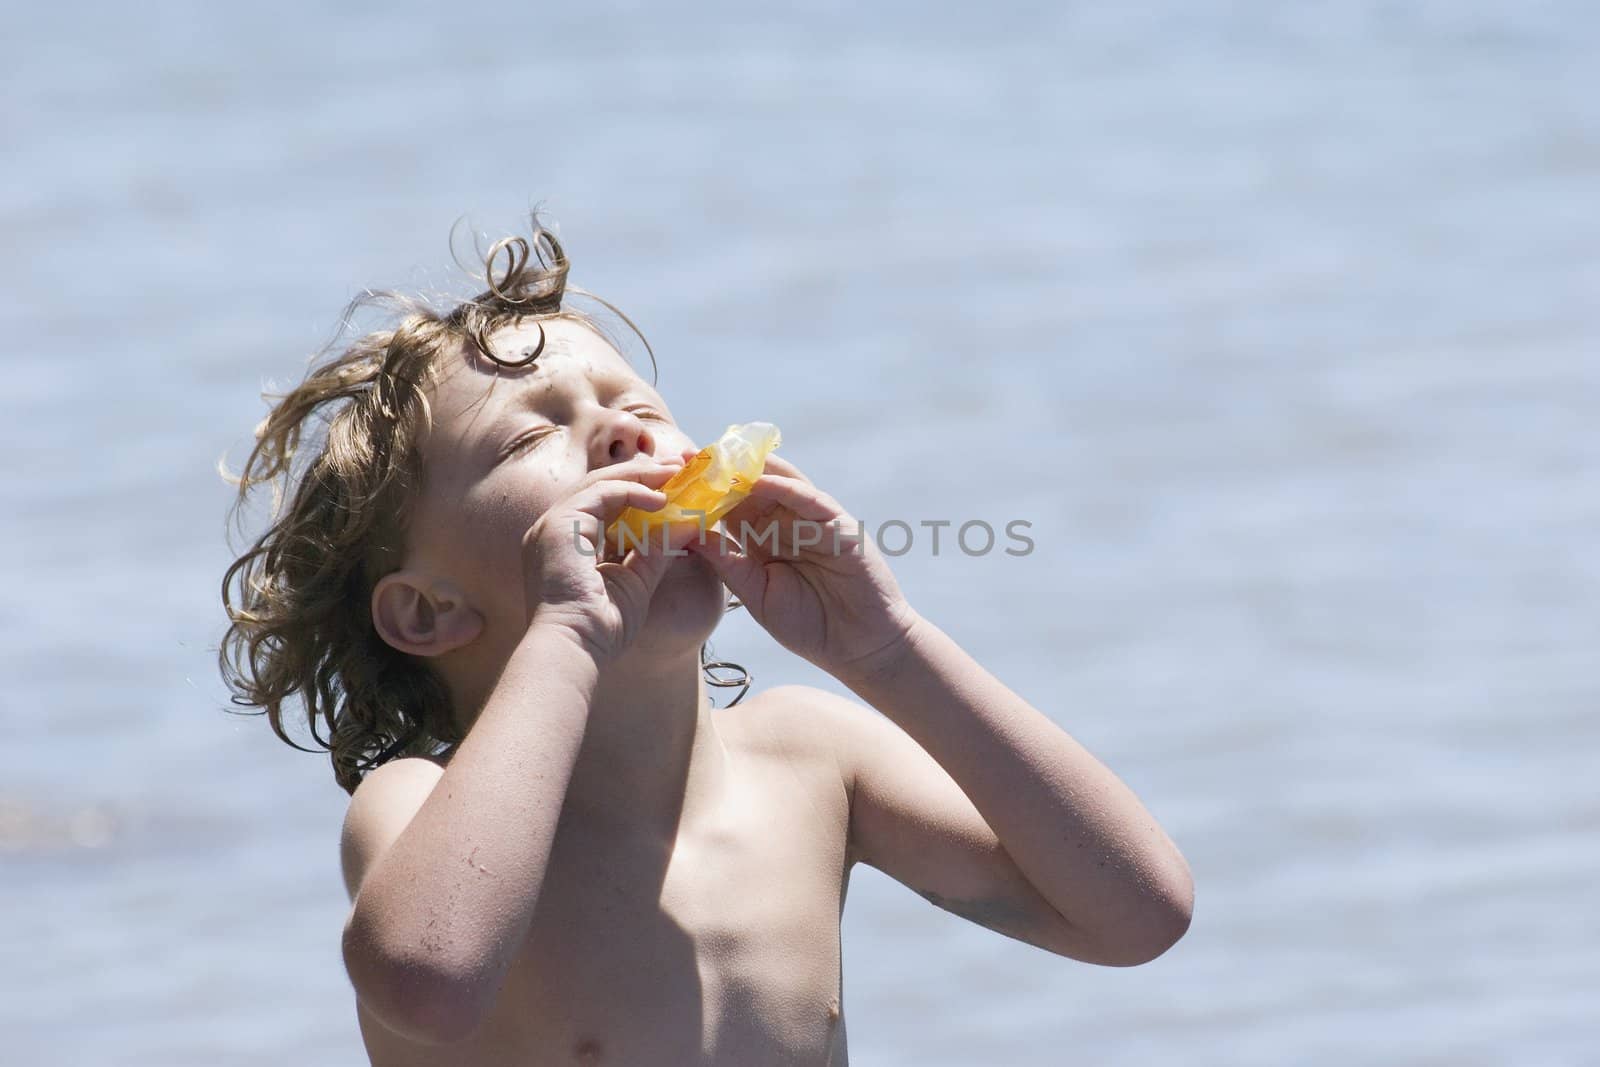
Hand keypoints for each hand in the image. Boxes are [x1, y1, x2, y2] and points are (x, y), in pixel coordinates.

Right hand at [521, 453, 699, 661]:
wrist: (575, 649)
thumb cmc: (600, 629)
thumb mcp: (636, 581)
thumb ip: (656, 550)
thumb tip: (685, 524)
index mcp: (566, 542)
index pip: (603, 502)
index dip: (638, 490)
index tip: (672, 485)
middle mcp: (554, 528)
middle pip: (601, 485)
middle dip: (642, 474)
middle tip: (678, 468)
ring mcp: (552, 524)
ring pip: (600, 482)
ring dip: (641, 476)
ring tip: (675, 474)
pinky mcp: (559, 525)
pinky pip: (600, 493)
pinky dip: (632, 491)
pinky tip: (660, 499)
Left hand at [686, 454, 920, 681]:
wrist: (859, 647)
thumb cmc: (810, 624)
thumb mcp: (756, 593)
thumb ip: (727, 563)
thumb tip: (688, 535)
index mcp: (764, 540)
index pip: (729, 508)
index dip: (701, 496)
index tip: (669, 483)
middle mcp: (787, 524)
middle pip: (750, 489)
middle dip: (720, 474)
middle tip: (687, 459)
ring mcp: (813, 521)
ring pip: (779, 483)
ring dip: (749, 470)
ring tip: (717, 458)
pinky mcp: (839, 525)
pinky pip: (809, 499)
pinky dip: (785, 487)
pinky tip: (760, 479)